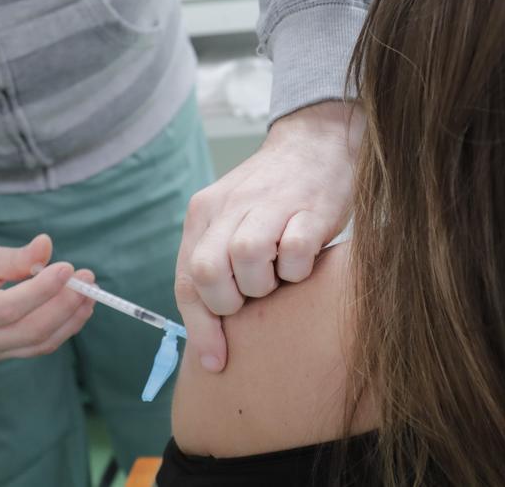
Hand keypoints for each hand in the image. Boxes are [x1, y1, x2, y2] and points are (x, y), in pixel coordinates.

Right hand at [0, 234, 96, 361]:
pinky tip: (79, 304)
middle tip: (88, 277)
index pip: (8, 308)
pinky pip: (40, 345)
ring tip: (90, 289)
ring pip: (40, 342)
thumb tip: (46, 246)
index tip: (68, 267)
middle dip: (65, 304)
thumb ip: (14, 257)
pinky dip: (64, 326)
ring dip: (71, 316)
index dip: (42, 290)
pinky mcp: (4, 353)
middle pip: (30, 330)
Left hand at [176, 101, 362, 372]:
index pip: (186, 280)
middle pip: (208, 273)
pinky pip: (295, 254)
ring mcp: (269, 205)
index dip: (199, 328)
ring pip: (248, 263)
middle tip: (255, 295)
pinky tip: (305, 258)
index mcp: (204, 213)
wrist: (317, 143)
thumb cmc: (274, 195)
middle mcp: (229, 207)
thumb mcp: (232, 218)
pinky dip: (299, 269)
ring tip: (280, 274)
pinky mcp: (309, 209)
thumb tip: (209, 328)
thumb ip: (215, 260)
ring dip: (266, 285)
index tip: (215, 361)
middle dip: (230, 302)